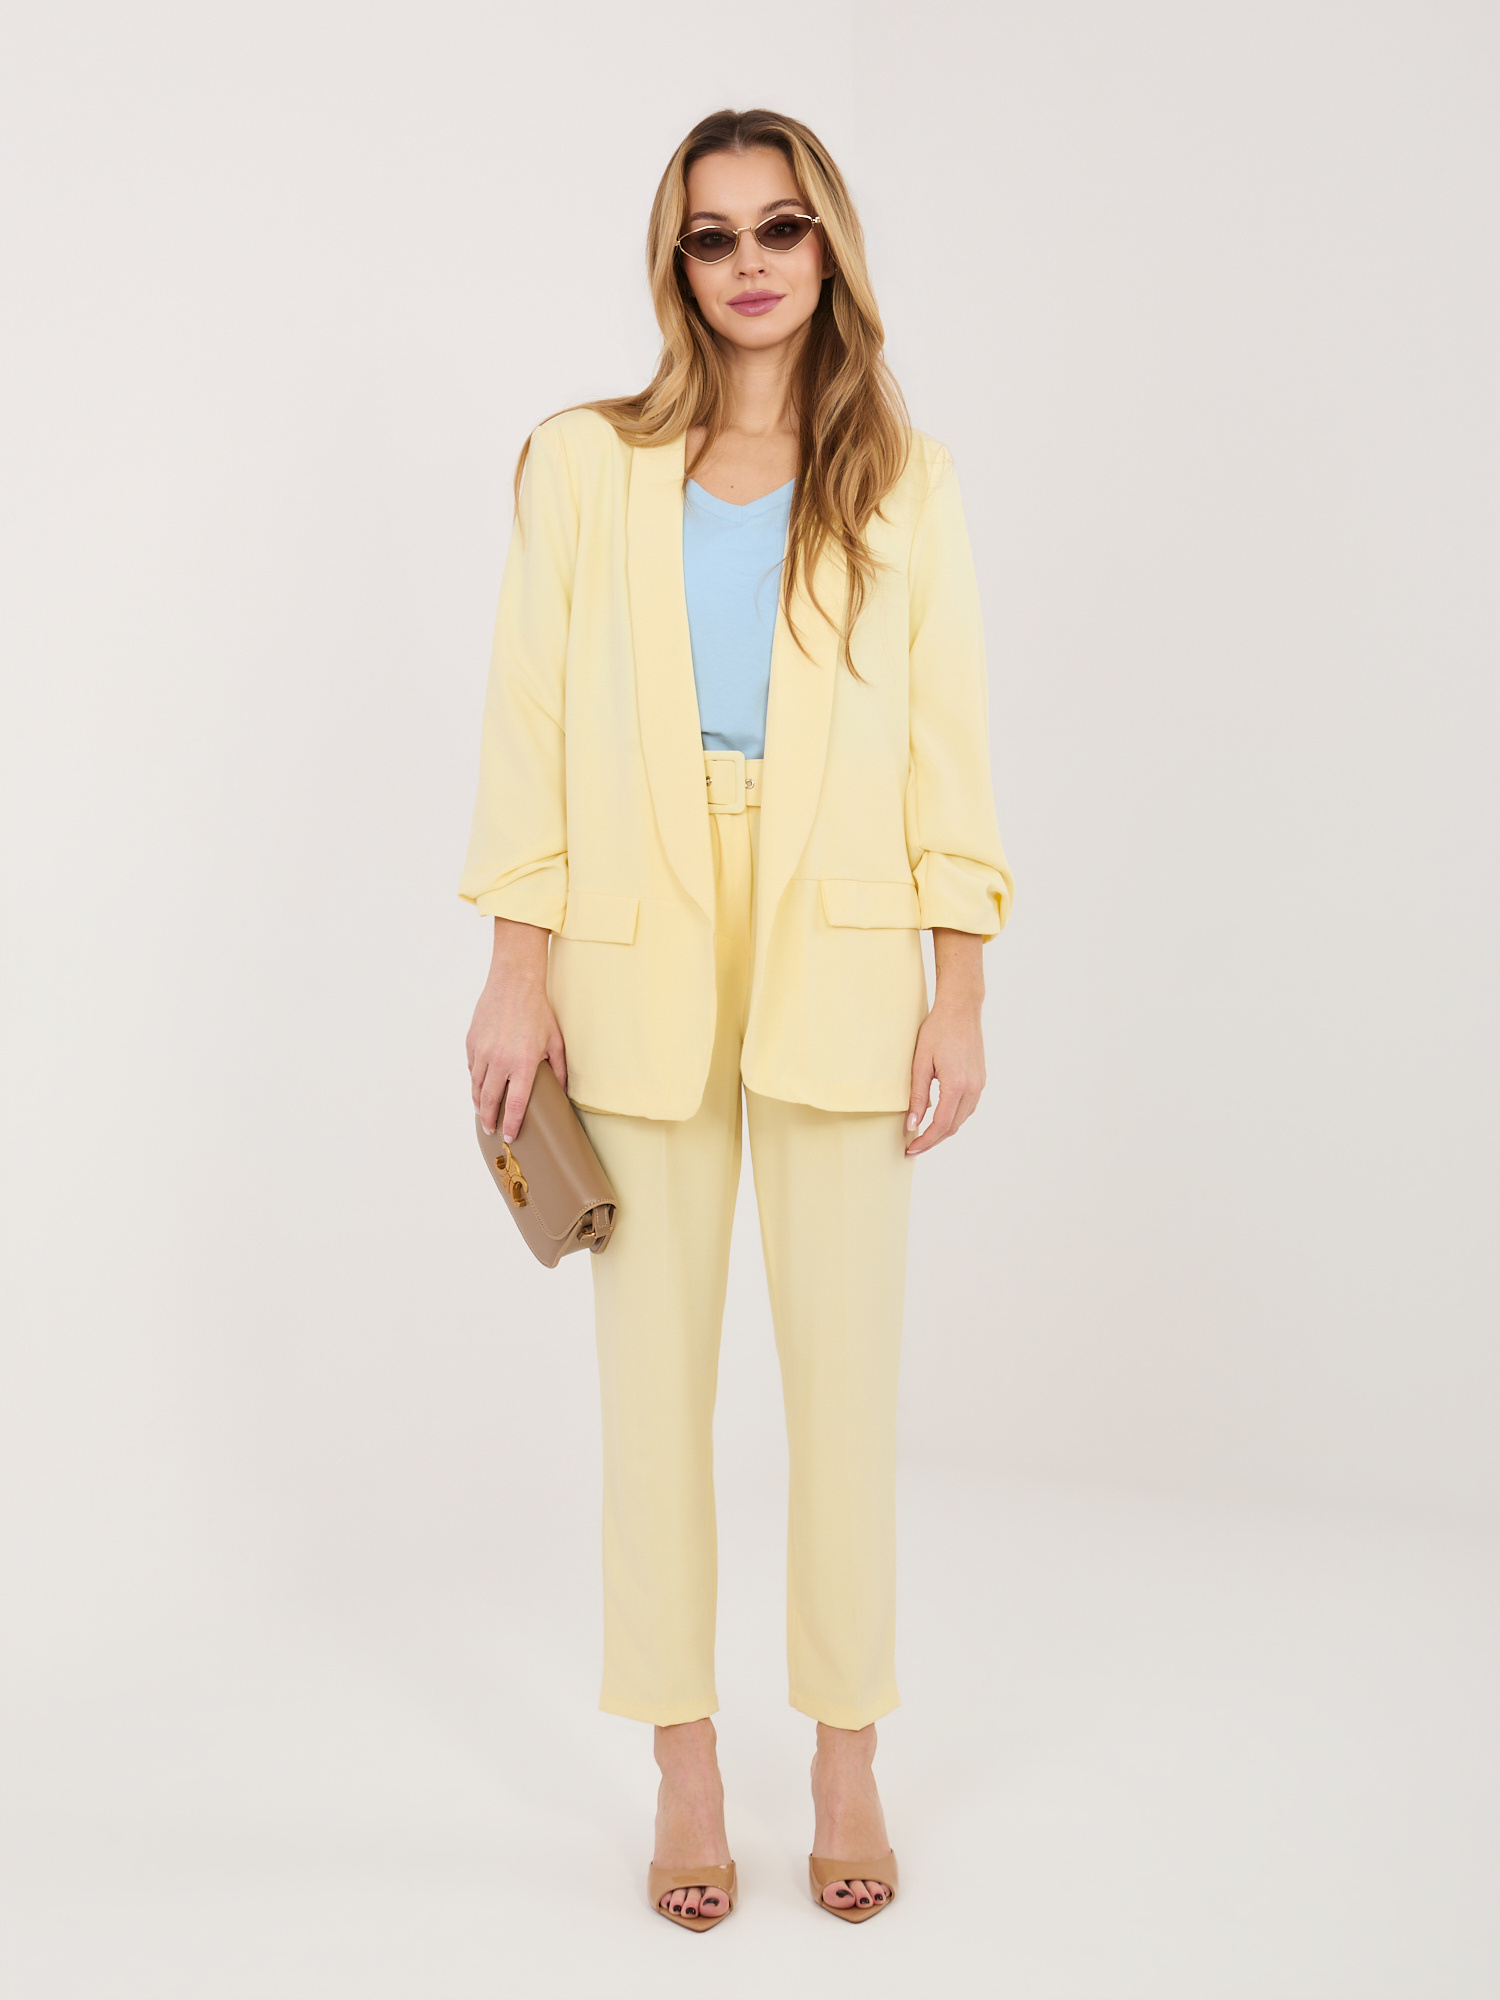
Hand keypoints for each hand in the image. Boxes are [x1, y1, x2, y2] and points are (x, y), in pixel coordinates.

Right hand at [466, 919, 566, 1141]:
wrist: (513, 984)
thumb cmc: (538, 1012)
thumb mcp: (556, 1042)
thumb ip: (559, 1071)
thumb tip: (563, 1093)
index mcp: (523, 1064)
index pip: (515, 1105)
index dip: (512, 1125)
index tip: (509, 1136)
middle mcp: (500, 1061)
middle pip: (490, 1101)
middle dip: (490, 1120)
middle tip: (491, 1130)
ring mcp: (482, 1052)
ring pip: (477, 1086)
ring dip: (479, 1103)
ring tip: (483, 1113)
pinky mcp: (472, 1042)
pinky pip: (471, 1068)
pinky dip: (475, 1080)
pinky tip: (479, 1086)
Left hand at [905, 929, 985, 1156]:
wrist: (961, 1009)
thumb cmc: (938, 1030)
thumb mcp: (920, 1063)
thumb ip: (917, 1096)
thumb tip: (912, 1124)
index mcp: (957, 1085)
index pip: (941, 1125)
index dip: (925, 1141)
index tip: (911, 1149)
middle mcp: (973, 1088)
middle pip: (953, 1126)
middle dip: (933, 1140)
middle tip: (913, 1147)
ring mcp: (979, 1084)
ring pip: (962, 1118)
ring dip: (943, 1130)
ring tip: (923, 1135)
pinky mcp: (980, 1079)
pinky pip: (967, 1107)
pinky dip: (953, 1117)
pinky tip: (939, 1117)